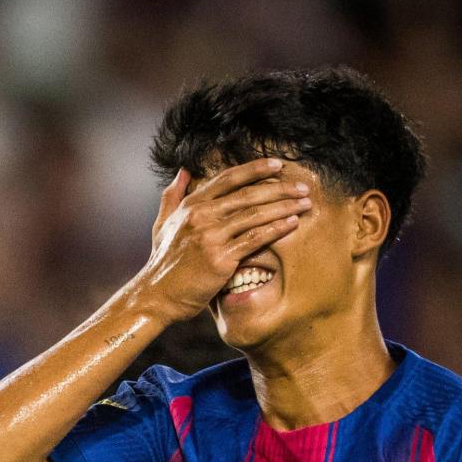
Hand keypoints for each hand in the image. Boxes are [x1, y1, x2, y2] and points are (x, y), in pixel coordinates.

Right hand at [137, 160, 311, 321]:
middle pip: (248, 194)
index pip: (228, 179)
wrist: (156, 296)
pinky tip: (292, 224)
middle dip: (279, 188)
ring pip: (255, 215)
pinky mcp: (220, 259)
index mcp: (191, 204)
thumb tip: (183, 171)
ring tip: (305, 204)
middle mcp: (201, 216)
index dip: (255, 169)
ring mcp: (210, 236)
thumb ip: (172, 196)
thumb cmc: (162, 263)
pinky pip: (254, 239)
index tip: (278, 165)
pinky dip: (275, 230)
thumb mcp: (162, 224)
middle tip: (302, 187)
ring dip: (284, 207)